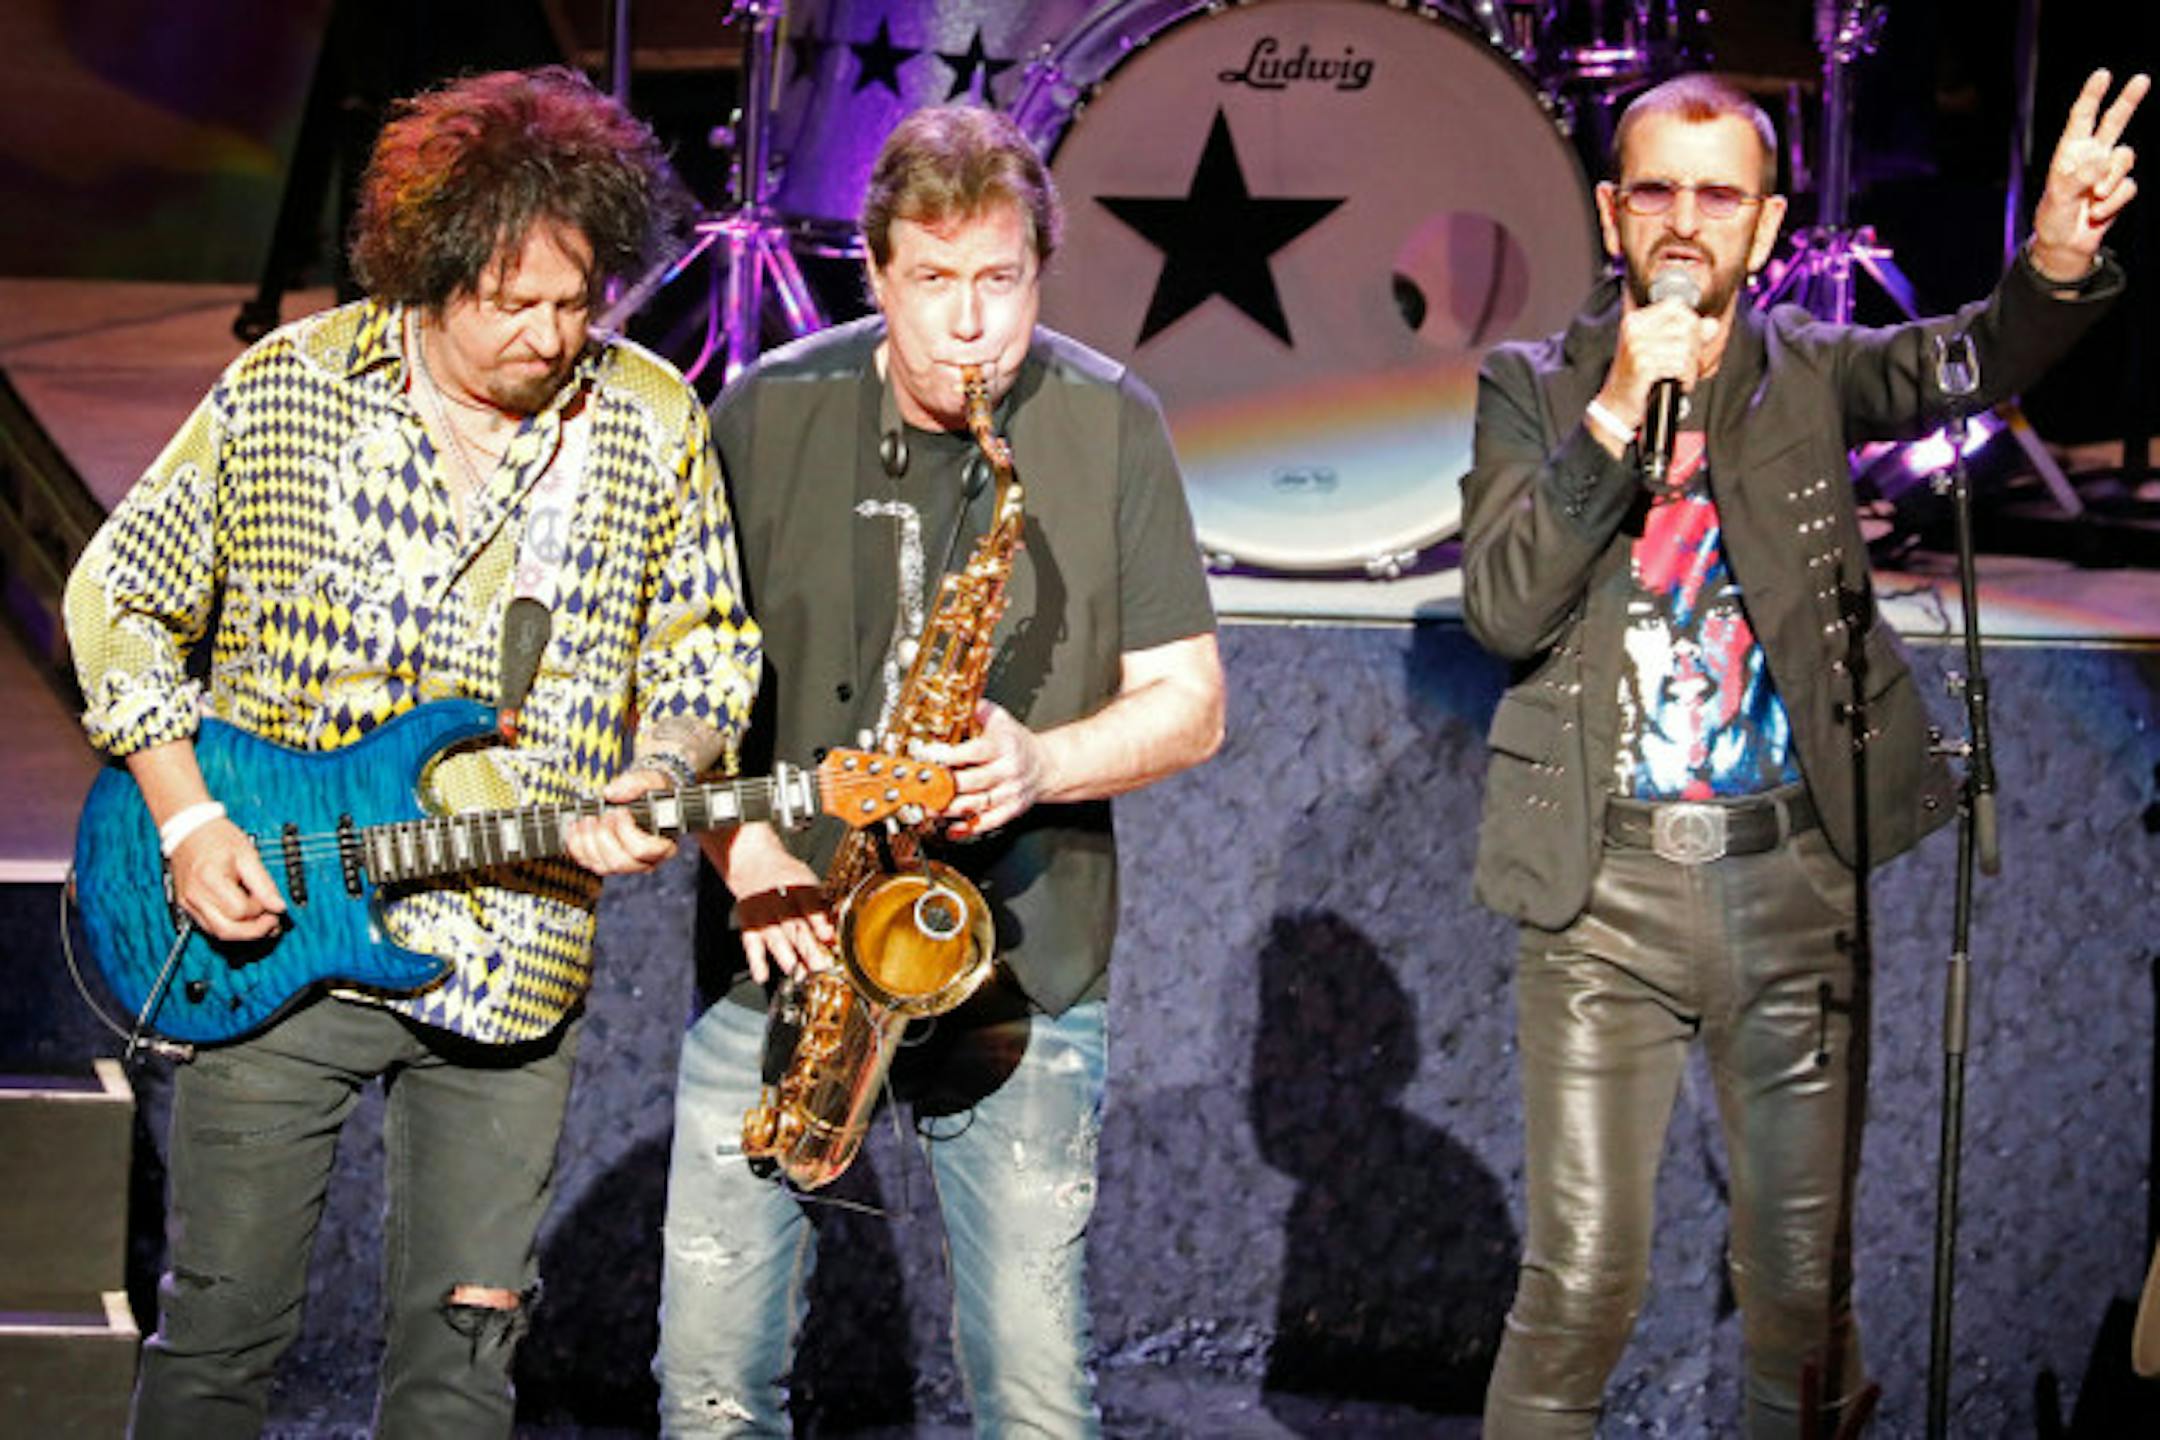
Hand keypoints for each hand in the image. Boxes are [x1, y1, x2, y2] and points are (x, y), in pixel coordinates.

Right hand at [168, 819, 285, 941]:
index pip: (241, 910)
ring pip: (218, 933)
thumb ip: (264, 883)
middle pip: (228, 930)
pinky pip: (210, 926)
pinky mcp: (187, 906)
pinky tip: (245, 918)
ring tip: (262, 921)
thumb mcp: (248, 854)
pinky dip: (230, 926)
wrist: (189, 829)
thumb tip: (279, 906)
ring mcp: (188, 903)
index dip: (261, 910)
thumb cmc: (217, 837)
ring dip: (244, 932)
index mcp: (210, 879)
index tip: (273, 903)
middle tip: (272, 921)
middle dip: (255, 931)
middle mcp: (195, 895)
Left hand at [561, 769, 677, 876]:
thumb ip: (636, 784)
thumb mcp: (652, 782)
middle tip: (603, 815)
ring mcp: (626, 864)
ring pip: (603, 866)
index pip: (646, 850)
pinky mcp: (608, 863)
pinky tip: (576, 828)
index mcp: (664, 844)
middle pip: (621, 862)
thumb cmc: (653, 795)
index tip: (621, 811)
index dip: (628, 832)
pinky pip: (588, 862)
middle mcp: (646, 861)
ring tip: (587, 819)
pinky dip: (577, 845)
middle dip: (604, 837)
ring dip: (588, 841)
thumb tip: (611, 793)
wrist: (645, 798)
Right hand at [716, 828, 834, 984]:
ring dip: (788, 959)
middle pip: (795, 928)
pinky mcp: (749, 927)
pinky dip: (756, 962)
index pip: (810, 906)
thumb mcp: (810, 884)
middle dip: (809, 949)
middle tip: (821, 967)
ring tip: (800, 975)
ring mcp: (763, 916)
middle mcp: (780, 902)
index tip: (829, 938)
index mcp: (800, 889)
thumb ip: (823, 908)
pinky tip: (763, 976)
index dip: (820, 922)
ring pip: (776, 940)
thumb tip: (835, 933)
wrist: (754, 863)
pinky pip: (751, 946)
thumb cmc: (788, 877)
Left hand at [922, 700, 1049, 839]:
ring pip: (977, 804)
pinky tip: (952, 829)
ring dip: (950, 808)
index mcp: (1003, 746)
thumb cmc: (1017, 742)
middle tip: (924, 785)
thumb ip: (979, 710)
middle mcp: (1007, 770)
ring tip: (929, 807)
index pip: (975, 751)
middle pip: (973, 781)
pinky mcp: (1010, 810)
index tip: (930, 757)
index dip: (951, 756)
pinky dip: (969, 828)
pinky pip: (988, 822)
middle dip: (945, 785)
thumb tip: (959, 702)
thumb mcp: (1001, 719)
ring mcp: (1009, 792)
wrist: (1046, 765)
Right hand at [1598, 298, 1720, 427]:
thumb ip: (1686, 334)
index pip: (1676, 305)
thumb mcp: (1658, 350)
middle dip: (1695, 349)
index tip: (1689, 341)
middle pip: (1686, 327)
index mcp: (1635, 321)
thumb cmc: (1635, 378)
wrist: (1616, 405)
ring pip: (1686, 348)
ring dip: (1691, 368)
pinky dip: (1685, 378)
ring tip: (1681, 376)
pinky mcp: (1643, 365)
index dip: (1690, 322)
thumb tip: (1712, 325)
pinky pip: (1680, 366)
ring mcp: (1637, 347)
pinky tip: (1677, 383)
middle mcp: (1634, 330)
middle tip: (1687, 364)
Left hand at [2031, 68, 2146, 278]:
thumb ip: (2078, 177)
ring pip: (2125, 158)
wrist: (2065, 243)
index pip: (2082, 118)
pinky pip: (2127, 187)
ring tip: (2095, 198)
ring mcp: (2108, 171)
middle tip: (2142, 79)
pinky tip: (2097, 213)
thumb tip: (2100, 161)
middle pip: (2114, 122)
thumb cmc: (2055, 216)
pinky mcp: (2121, 188)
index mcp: (2071, 151)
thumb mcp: (2058, 196)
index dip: (2092, 95)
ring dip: (2111, 180)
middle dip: (2128, 100)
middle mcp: (2092, 155)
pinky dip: (2113, 203)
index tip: (2102, 74)